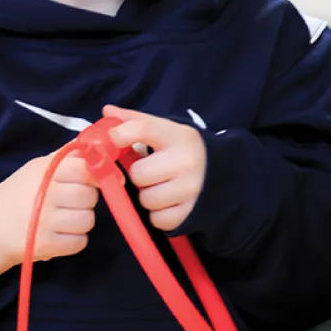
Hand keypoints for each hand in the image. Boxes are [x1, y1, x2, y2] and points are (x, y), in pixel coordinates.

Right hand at [0, 150, 98, 293]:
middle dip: (86, 198)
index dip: (93, 174)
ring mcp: (45, 222)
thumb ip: (66, 156)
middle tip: (72, 200)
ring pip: (88, 220)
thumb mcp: (38, 167)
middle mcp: (45, 195)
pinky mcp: (47, 245)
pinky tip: (60, 232)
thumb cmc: (21, 192)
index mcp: (44, 172)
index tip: (90, 178)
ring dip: (81, 219)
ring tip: (65, 216)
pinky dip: (74, 239)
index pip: (82, 169)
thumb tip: (97, 145)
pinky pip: (80, 242)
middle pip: (89, 196)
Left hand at [104, 105, 206, 231]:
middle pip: (139, 174)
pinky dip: (158, 214)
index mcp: (176, 135)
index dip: (119, 134)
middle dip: (138, 175)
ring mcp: (191, 189)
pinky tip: (167, 202)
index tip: (112, 140)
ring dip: (147, 196)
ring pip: (146, 199)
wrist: (224, 173)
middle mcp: (186, 161)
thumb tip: (107, 111)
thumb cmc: (182, 149)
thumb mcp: (164, 130)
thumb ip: (134, 121)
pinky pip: (158, 219)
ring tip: (159, 186)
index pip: (142, 129)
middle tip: (148, 172)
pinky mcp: (191, 214)